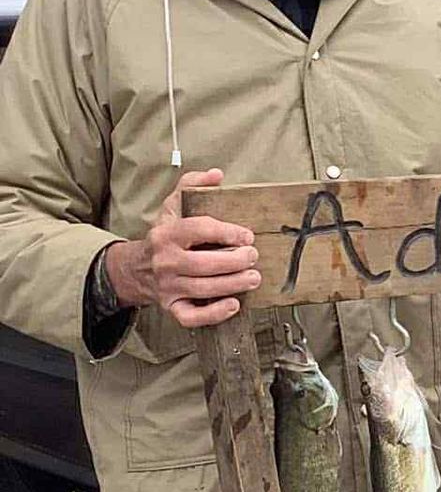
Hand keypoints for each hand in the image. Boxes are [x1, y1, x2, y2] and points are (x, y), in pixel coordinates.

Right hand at [104, 168, 258, 327]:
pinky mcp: (171, 307)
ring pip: (202, 289)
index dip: (227, 232)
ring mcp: (167, 286)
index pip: (198, 230)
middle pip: (203, 264)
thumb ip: (192, 186)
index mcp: (166, 234)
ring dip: (232, 285)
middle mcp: (164, 261)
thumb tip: (216, 174)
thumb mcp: (172, 207)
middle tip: (253, 257)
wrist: (136, 269)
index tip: (247, 236)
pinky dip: (213, 314)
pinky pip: (191, 316)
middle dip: (234, 261)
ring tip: (253, 278)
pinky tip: (233, 305)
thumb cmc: (164, 237)